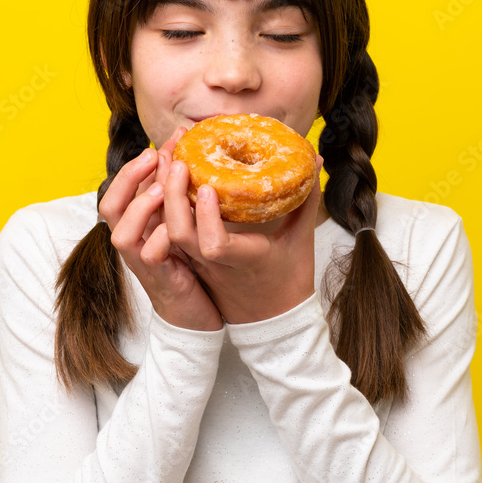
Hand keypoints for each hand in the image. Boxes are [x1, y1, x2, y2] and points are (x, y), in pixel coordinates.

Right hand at [98, 127, 223, 331]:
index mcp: (138, 227)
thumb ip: (177, 201)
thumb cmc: (188, 268)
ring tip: (162, 188)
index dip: (138, 164)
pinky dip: (159, 240)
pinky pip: (149, 259)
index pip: (122, 189)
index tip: (164, 142)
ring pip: (122, 234)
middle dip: (129, 177)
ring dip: (140, 207)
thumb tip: (188, 160)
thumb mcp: (179, 229)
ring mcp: (143, 263)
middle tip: (155, 154)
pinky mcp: (161, 281)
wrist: (194, 318)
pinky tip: (175, 228)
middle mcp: (134, 243)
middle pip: (110, 205)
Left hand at [163, 156, 323, 323]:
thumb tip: (315, 159)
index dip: (206, 217)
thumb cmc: (290, 283)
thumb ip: (306, 201)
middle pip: (180, 235)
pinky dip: (168, 208)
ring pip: (170, 234)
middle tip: (178, 162)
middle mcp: (216, 264)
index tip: (206, 188)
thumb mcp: (301, 241)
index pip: (215, 245)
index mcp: (244, 260)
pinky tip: (170, 181)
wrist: (272, 323)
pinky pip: (173, 234)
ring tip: (170, 163)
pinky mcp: (194, 261)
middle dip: (173, 197)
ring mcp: (201, 264)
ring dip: (166, 199)